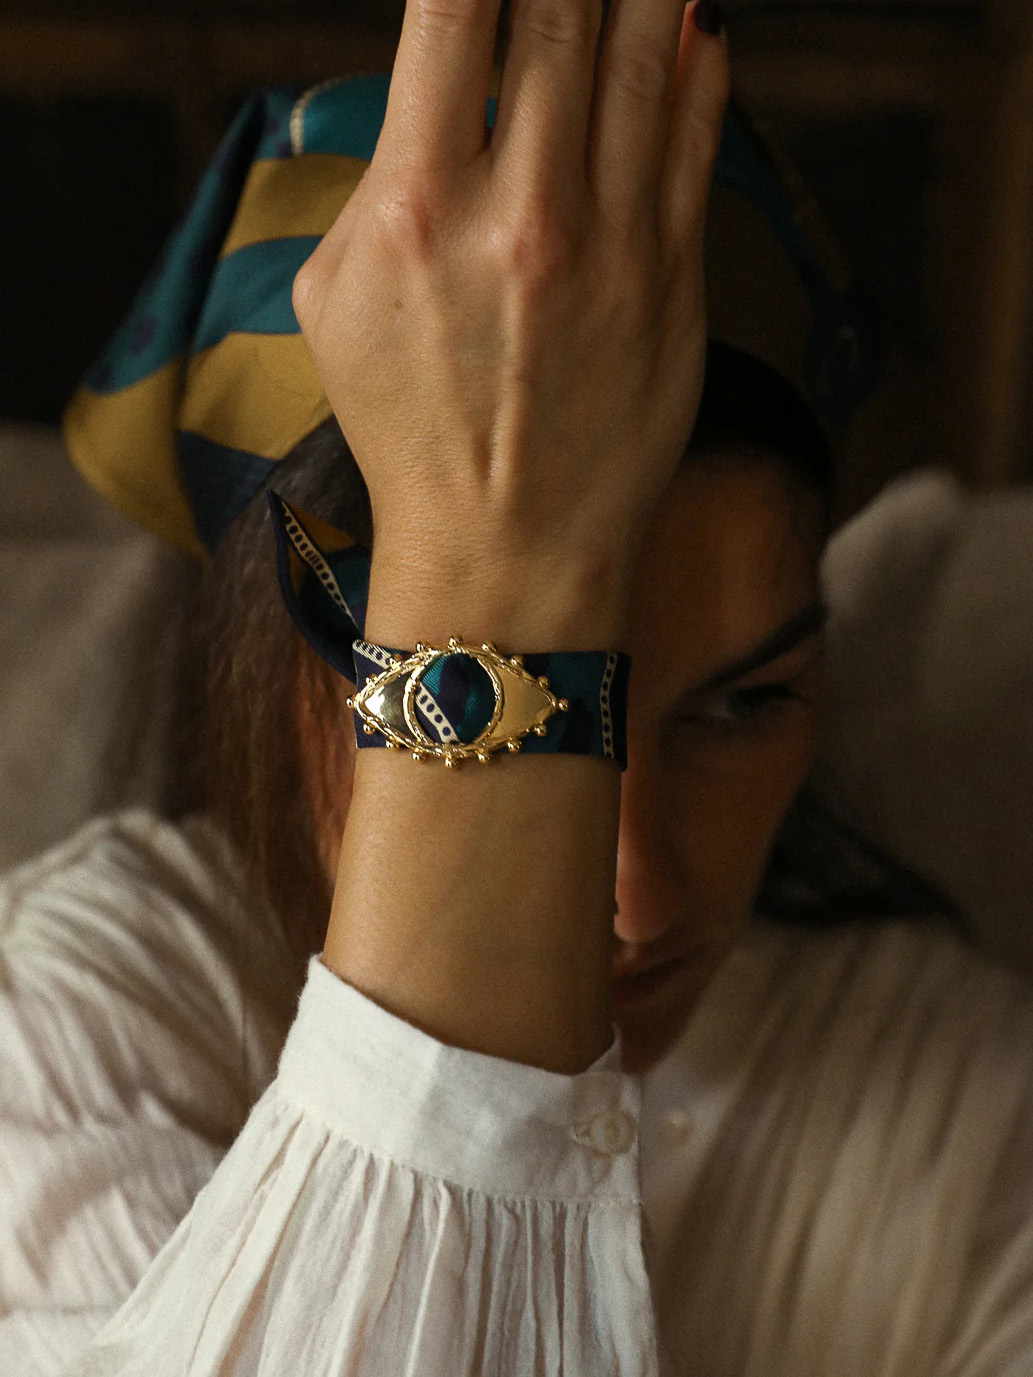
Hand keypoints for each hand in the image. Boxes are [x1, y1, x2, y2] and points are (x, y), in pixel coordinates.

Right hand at [293, 0, 728, 644]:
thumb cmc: (410, 432)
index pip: (456, 10)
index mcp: (418, 210)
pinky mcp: (675, 280)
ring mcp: (613, 245)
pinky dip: (699, 61)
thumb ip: (376, 180)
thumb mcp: (332, 305)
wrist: (507, 551)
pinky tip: (695, 19)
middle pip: (560, 13)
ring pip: (644, 58)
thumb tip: (434, 91)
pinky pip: (696, 137)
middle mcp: (523, 214)